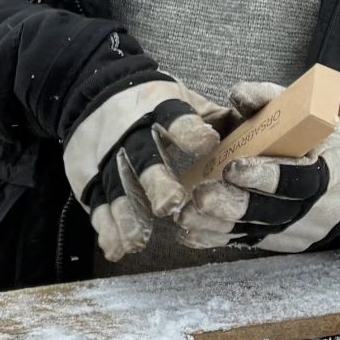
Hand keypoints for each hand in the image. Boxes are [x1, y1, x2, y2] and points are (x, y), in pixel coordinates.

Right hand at [61, 77, 221, 261]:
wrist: (89, 91)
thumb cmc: (147, 101)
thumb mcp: (179, 96)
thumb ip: (212, 116)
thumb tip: (252, 128)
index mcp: (157, 107)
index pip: (174, 117)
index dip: (188, 130)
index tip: (206, 143)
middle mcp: (128, 132)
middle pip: (141, 157)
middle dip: (154, 180)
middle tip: (170, 205)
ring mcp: (104, 156)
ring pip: (114, 186)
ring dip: (126, 214)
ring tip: (138, 240)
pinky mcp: (87, 176)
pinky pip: (96, 203)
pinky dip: (106, 227)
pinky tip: (117, 247)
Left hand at [178, 83, 339, 252]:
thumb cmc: (318, 139)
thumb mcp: (306, 114)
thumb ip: (270, 100)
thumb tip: (238, 95)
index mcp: (328, 173)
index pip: (299, 181)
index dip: (265, 177)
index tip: (231, 169)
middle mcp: (312, 208)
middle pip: (271, 214)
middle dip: (233, 207)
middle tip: (199, 196)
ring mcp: (293, 229)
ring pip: (253, 232)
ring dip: (215, 226)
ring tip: (184, 215)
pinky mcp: (274, 239)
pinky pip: (243, 241)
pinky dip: (214, 239)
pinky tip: (187, 233)